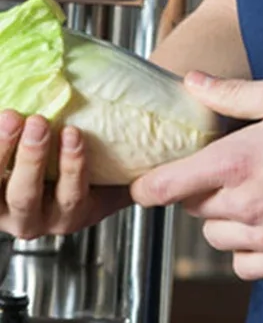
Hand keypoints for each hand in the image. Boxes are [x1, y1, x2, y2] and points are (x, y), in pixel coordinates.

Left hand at [0, 111, 131, 239]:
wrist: (62, 170)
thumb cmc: (98, 164)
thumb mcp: (117, 169)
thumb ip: (135, 157)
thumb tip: (169, 120)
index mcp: (73, 214)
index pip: (72, 195)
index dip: (71, 166)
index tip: (74, 133)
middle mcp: (35, 220)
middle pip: (28, 194)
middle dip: (31, 157)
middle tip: (38, 122)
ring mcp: (5, 212)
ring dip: (2, 151)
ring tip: (12, 118)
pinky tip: (0, 122)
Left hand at [131, 72, 262, 280]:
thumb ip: (235, 92)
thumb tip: (194, 82)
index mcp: (238, 160)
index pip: (165, 187)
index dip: (149, 183)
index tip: (150, 179)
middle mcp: (245, 204)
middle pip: (193, 209)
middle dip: (199, 189)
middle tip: (227, 168)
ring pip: (216, 238)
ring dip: (222, 218)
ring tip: (251, 193)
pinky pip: (246, 264)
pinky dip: (247, 247)